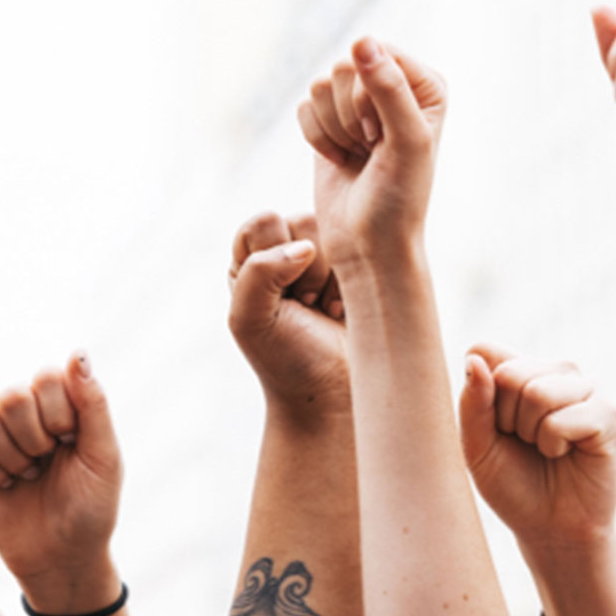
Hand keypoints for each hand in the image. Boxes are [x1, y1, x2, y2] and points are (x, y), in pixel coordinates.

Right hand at [0, 353, 121, 612]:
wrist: (62, 559)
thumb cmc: (91, 508)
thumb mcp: (104, 457)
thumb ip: (93, 403)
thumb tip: (77, 352)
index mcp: (61, 405)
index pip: (46, 377)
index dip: (59, 412)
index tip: (71, 441)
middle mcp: (26, 414)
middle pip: (12, 394)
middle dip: (36, 437)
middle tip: (48, 460)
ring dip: (15, 456)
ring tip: (29, 475)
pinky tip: (9, 487)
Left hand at [226, 212, 347, 416]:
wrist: (330, 394)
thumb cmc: (284, 360)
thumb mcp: (249, 319)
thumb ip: (259, 273)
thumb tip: (302, 246)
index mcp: (249, 260)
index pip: (263, 222)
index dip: (275, 255)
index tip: (281, 295)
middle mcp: (283, 254)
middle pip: (303, 222)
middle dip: (307, 270)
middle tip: (305, 305)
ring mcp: (321, 260)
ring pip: (337, 232)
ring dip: (331, 277)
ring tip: (323, 309)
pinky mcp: (354, 270)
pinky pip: (365, 252)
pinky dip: (353, 282)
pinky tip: (342, 309)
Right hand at [297, 38, 446, 266]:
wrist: (369, 245)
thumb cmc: (399, 200)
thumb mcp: (406, 142)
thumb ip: (389, 88)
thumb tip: (360, 40)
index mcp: (423, 83)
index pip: (375, 54)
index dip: (369, 96)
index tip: (383, 136)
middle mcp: (391, 87)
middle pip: (343, 68)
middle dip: (349, 115)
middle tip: (371, 148)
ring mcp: (357, 104)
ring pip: (319, 86)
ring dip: (334, 129)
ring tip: (358, 156)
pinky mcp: (328, 122)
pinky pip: (303, 108)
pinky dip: (317, 139)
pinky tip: (340, 160)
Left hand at [459, 345, 615, 548]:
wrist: (549, 527)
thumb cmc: (512, 482)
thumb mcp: (476, 445)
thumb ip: (472, 401)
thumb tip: (475, 357)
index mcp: (521, 368)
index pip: (485, 351)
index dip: (480, 394)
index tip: (494, 425)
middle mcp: (555, 370)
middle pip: (510, 373)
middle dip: (506, 419)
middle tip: (523, 441)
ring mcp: (586, 388)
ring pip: (537, 393)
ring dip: (531, 433)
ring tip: (546, 447)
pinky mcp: (608, 413)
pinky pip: (563, 419)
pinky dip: (553, 444)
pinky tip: (566, 453)